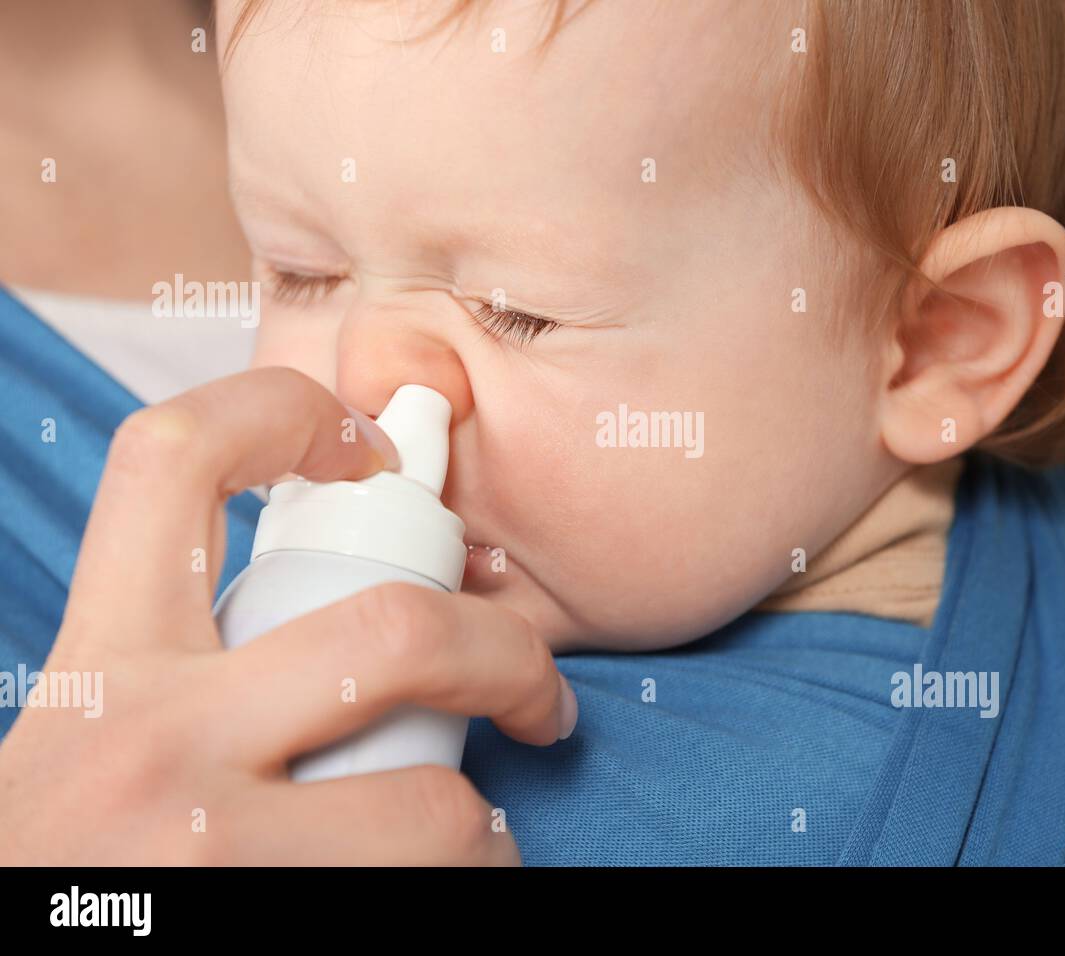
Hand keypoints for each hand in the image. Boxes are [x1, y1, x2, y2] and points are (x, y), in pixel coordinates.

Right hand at [0, 367, 576, 864]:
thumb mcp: (85, 739)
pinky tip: (439, 892)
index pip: (175, 459)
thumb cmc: (52, 859)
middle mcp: (144, 738)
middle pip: (394, 630)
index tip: (375, 452)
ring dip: (483, 823)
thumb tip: (330, 624)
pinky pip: (417, 892)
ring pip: (430, 804)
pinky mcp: (247, 925)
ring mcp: (200, 849)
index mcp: (99, 663)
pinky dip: (459, 886)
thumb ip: (184, 674)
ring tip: (477, 835)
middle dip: (509, 654)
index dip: (290, 410)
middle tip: (537, 689)